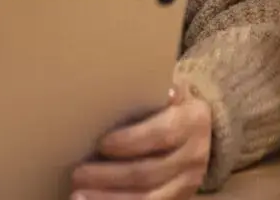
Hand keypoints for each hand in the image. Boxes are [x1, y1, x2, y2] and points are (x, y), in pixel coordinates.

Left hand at [71, 78, 212, 199]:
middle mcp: (194, 156)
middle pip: (148, 172)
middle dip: (109, 175)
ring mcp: (188, 184)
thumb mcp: (169, 93)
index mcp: (192, 122)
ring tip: (79, 195)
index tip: (101, 143)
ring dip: (110, 199)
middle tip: (78, 173)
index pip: (160, 134)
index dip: (129, 141)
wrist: (201, 133)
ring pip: (148, 198)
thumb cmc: (171, 108)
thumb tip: (144, 91)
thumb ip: (154, 92)